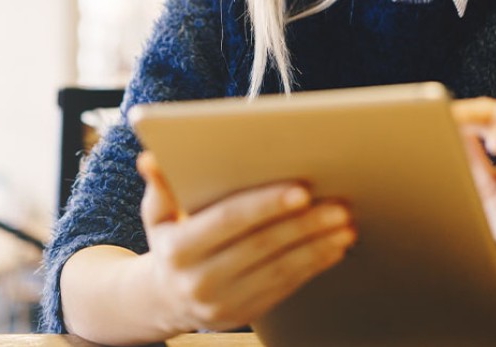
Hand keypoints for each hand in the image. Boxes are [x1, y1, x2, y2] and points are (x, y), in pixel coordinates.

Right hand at [135, 152, 356, 332]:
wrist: (167, 300)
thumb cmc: (171, 244)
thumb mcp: (157, 216)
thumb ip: (161, 186)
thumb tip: (150, 158)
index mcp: (178, 250)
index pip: (228, 221)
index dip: (266, 205)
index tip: (301, 190)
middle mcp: (199, 280)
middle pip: (262, 246)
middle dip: (304, 224)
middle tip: (338, 205)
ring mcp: (224, 303)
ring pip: (281, 269)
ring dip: (317, 245)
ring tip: (345, 224)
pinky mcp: (247, 315)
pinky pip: (287, 287)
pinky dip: (315, 265)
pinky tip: (335, 247)